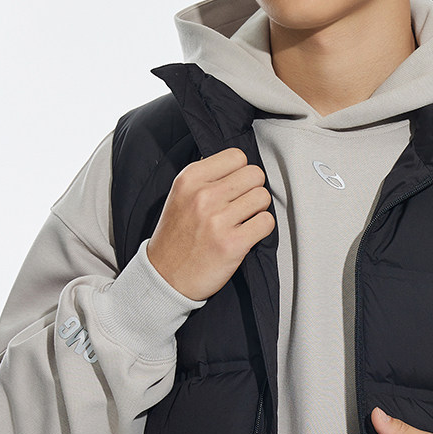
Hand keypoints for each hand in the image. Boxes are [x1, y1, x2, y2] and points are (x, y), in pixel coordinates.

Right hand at [147, 148, 274, 300]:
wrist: (165, 277)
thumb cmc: (176, 237)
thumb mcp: (181, 195)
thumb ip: (207, 176)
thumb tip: (239, 165)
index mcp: (190, 179)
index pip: (237, 156)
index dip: (240, 172)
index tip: (234, 186)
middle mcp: (203, 196)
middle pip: (255, 174)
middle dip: (252, 189)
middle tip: (241, 205)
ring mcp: (218, 220)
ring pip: (263, 197)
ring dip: (258, 210)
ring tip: (241, 221)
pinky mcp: (233, 243)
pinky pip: (267, 222)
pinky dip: (261, 229)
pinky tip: (246, 234)